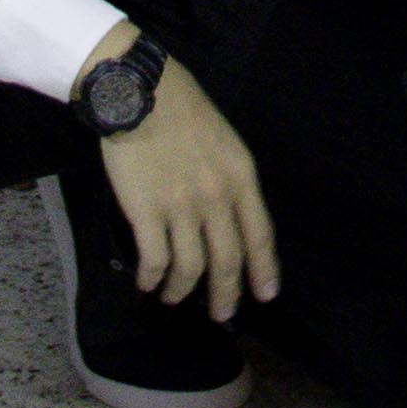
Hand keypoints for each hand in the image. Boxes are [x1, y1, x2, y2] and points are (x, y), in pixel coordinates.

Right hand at [81, 28, 277, 323]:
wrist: (140, 92)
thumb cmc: (182, 111)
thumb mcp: (224, 142)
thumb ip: (231, 180)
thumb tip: (230, 219)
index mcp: (241, 176)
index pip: (260, 235)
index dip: (264, 270)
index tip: (266, 295)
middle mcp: (216, 196)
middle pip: (228, 259)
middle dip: (226, 294)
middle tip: (222, 315)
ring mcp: (181, 206)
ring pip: (190, 268)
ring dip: (182, 291)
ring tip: (173, 298)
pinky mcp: (145, 211)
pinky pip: (155, 260)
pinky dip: (152, 278)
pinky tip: (147, 282)